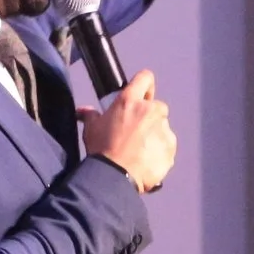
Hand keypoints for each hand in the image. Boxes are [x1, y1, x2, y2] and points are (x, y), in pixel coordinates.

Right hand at [77, 69, 175, 192]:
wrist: (116, 176)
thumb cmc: (103, 149)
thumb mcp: (92, 129)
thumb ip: (91, 116)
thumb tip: (83, 111)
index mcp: (130, 101)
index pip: (144, 78)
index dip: (143, 85)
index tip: (140, 94)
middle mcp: (150, 110)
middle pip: (155, 106)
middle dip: (148, 116)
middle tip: (134, 131)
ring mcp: (163, 129)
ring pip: (162, 127)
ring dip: (154, 135)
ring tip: (140, 150)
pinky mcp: (171, 147)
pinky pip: (167, 145)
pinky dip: (160, 151)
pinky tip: (147, 160)